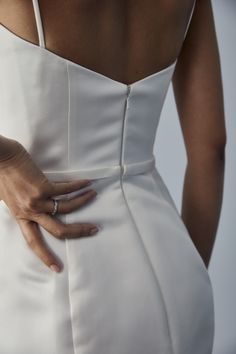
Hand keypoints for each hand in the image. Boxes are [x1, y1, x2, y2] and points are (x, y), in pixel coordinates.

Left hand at [0, 141, 98, 272]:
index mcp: (21, 217)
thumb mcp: (10, 198)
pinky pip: (66, 190)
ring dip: (82, 201)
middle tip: (93, 230)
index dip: (45, 256)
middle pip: (58, 230)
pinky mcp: (42, 186)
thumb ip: (24, 207)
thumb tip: (37, 208)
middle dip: (78, 232)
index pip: (34, 242)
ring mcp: (36, 200)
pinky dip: (78, 186)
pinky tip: (87, 183)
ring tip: (93, 195)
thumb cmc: (2, 175)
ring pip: (66, 208)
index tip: (56, 268)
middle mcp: (30, 212)